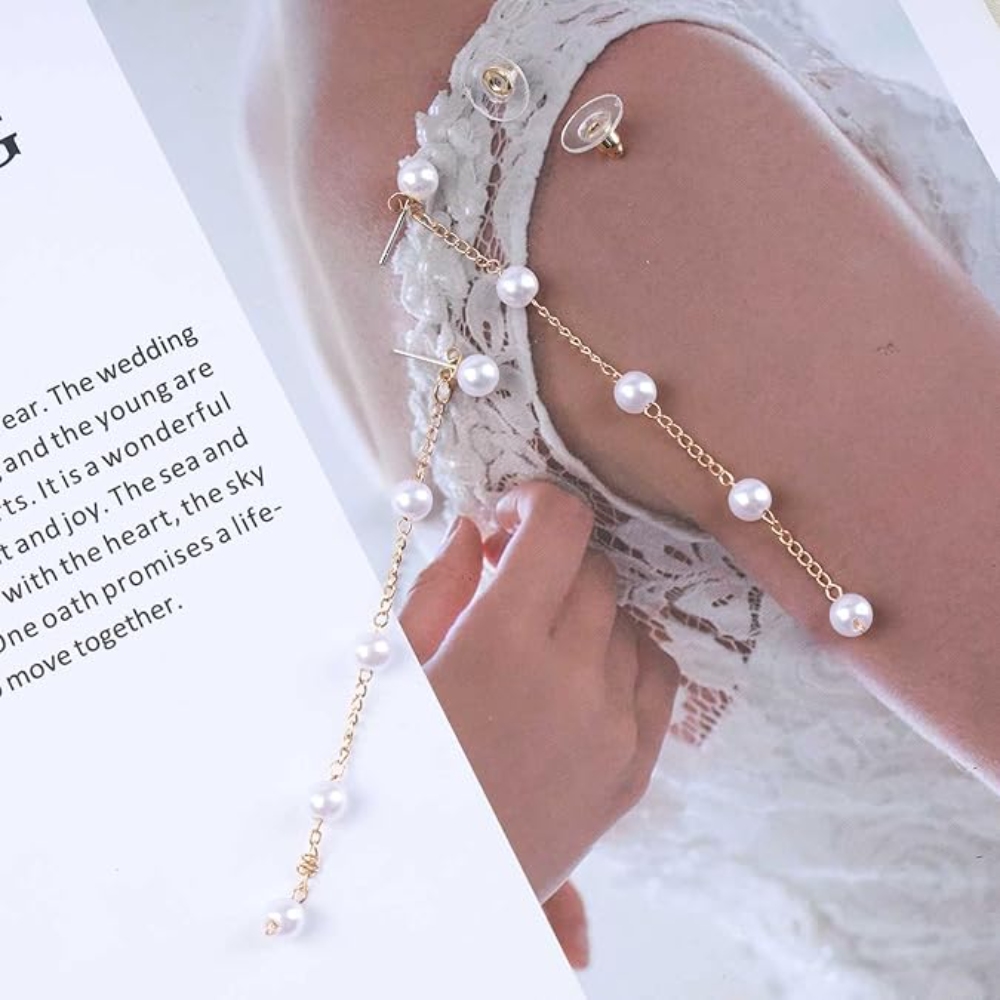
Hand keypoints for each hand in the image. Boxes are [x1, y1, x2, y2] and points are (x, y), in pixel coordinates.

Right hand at [400, 481, 679, 900]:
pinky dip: (629, 654)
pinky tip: (588, 667)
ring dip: (586, 610)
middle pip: (596, 569)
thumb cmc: (395, 775)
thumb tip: (477, 531)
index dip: (538, 502)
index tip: (510, 515)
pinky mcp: (636, 767)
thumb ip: (439, 587)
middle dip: (553, 561)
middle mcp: (571, 676)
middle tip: (513, 580)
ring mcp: (614, 724)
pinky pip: (660, 674)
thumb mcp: (396, 672)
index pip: (560, 527)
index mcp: (501, 641)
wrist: (434, 893)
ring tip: (541, 639)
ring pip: (628, 618)